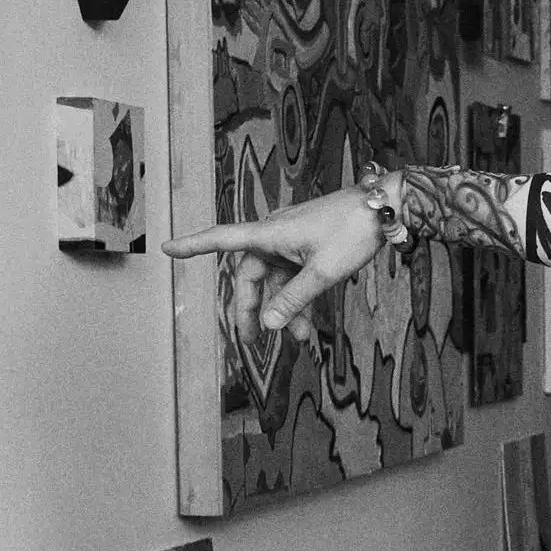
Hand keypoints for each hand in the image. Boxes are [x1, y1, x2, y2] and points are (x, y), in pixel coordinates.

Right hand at [166, 188, 385, 339]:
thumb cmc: (353, 231)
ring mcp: (292, 241)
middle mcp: (274, 235)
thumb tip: (267, 325)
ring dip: (283, 309)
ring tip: (301, 338)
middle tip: (252, 342)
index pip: (221, 239)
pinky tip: (308, 324)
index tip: (166, 249)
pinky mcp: (308, 246)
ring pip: (276, 281)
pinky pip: (294, 276)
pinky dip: (298, 298)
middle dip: (252, 309)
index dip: (193, 246)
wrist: (384, 208)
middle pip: (251, 275)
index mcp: (270, 234)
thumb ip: (293, 300)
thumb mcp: (323, 272)